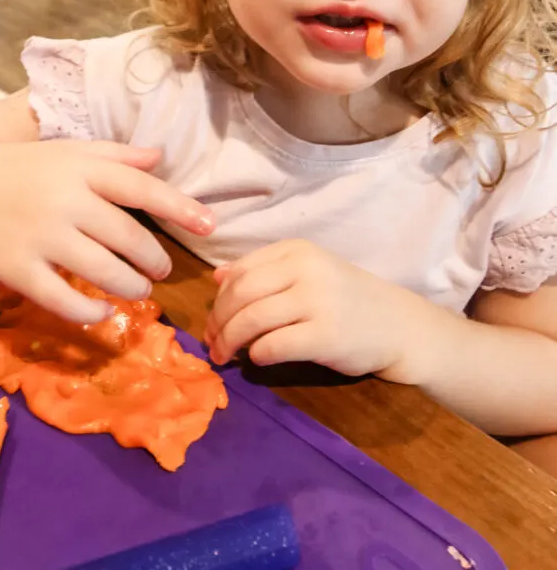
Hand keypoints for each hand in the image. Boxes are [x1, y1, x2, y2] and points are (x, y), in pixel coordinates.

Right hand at [0, 140, 213, 322]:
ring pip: (103, 272)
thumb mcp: (68, 152)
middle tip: (161, 270)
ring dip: (131, 287)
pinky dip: (90, 312)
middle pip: (128, 237)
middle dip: (154, 260)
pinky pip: (63, 299)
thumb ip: (115, 155)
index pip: (141, 188)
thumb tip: (161, 157)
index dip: (180, 207)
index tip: (210, 224)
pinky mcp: (16, 269)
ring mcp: (41, 236)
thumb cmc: (22, 168)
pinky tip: (102, 312)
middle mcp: (65, 200)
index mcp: (81, 169)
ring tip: (139, 290)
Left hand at [204, 240, 432, 381]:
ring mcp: (317, 301)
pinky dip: (256, 354)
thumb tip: (218, 277)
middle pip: (241, 294)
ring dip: (229, 341)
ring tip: (223, 356)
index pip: (240, 271)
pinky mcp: (325, 335)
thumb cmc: (347, 299)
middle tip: (212, 343)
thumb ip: (264, 272)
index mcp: (297, 251)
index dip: (219, 299)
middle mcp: (306, 269)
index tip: (213, 320)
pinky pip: (273, 346)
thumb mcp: (307, 273)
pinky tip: (256, 359)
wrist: (398, 325)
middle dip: (218, 322)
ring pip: (252, 319)